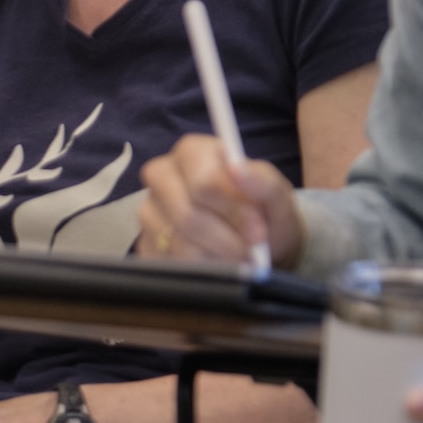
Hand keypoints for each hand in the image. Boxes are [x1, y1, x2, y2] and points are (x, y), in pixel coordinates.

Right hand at [139, 135, 303, 268]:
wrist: (254, 246)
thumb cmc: (264, 215)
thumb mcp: (277, 199)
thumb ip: (264, 184)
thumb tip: (239, 171)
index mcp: (193, 152)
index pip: (203, 182)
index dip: (232, 210)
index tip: (258, 230)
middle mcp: (162, 175)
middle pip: (187, 215)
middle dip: (226, 239)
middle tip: (252, 251)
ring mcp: (148, 210)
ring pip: (179, 244)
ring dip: (217, 258)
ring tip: (238, 258)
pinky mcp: (145, 244)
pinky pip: (171, 264)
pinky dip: (202, 270)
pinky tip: (217, 263)